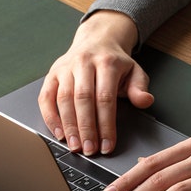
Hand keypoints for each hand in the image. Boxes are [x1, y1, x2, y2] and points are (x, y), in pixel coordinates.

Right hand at [38, 10, 154, 154]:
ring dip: (69, 126)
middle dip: (86, 128)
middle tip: (89, 149)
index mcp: (107, 62)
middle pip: (83, 99)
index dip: (106, 124)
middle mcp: (84, 63)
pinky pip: (46, 97)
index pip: (105, 98)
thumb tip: (145, 101)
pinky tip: (59, 133)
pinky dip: (50, 117)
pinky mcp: (52, 74)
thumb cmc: (115, 62)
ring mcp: (65, 68)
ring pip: (63, 99)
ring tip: (75, 146)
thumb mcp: (135, 71)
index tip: (107, 144)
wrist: (96, 41)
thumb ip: (139, 88)